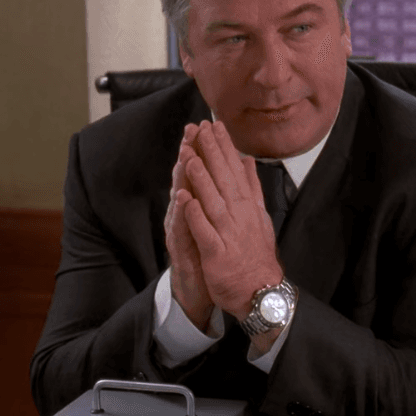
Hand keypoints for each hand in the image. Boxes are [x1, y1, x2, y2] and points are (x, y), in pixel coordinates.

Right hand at [166, 124, 214, 329]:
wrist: (199, 290)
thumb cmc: (209, 254)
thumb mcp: (217, 222)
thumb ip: (220, 196)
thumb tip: (234, 171)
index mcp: (201, 206)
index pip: (202, 173)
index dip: (204, 150)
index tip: (207, 126)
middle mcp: (187, 214)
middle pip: (187, 180)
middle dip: (189, 154)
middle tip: (191, 131)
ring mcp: (181, 230)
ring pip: (180, 200)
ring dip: (181, 178)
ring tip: (184, 156)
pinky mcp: (180, 249)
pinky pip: (180, 229)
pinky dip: (181, 213)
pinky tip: (181, 198)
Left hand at [177, 120, 283, 322]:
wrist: (260, 290)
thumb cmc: (256, 253)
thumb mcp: (259, 215)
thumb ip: (252, 187)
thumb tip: (247, 160)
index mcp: (248, 205)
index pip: (235, 170)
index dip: (224, 147)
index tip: (215, 125)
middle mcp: (240, 215)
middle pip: (224, 179)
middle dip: (212, 153)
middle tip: (202, 128)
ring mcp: (229, 233)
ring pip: (213, 201)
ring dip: (202, 179)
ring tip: (191, 156)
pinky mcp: (217, 252)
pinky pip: (204, 231)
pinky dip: (195, 215)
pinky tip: (186, 200)